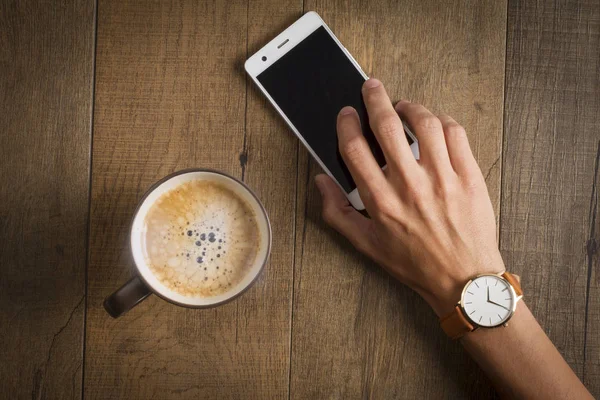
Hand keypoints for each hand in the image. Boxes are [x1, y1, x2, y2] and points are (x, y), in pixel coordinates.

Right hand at [315, 78, 504, 316]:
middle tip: (371, 87)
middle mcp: (410, 185)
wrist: (462, 279)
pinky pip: (456, 134)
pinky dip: (443, 121)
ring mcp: (443, 178)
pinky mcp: (469, 176)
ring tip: (403, 105)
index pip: (355, 148)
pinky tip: (435, 124)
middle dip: (374, 98)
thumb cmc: (413, 263)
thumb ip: (337, 212)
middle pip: (387, 125)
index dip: (346, 124)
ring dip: (410, 106)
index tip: (347, 114)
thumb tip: (321, 181)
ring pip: (425, 123)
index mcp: (380, 201)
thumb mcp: (365, 245)